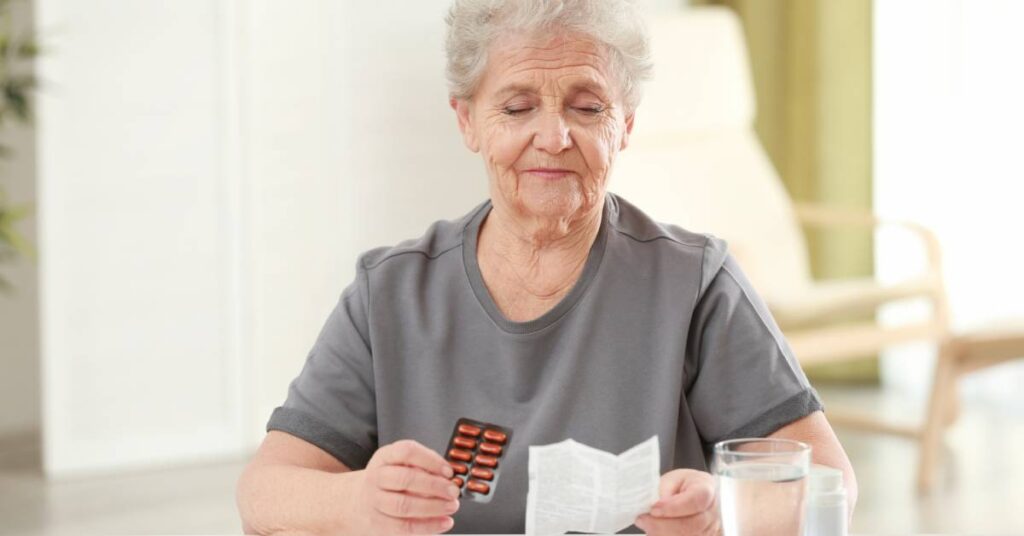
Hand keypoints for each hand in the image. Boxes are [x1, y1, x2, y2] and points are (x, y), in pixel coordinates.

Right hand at [346, 439, 460, 534]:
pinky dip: (428, 526)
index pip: (407, 451)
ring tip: (452, 506)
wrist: (359, 501)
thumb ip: (424, 466)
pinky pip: (404, 527)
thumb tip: (449, 477)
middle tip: (453, 491)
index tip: (449, 471)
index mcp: (385, 457)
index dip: (431, 460)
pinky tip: (444, 522)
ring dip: (433, 507)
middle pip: (405, 479)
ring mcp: (375, 501)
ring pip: (404, 505)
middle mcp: (377, 477)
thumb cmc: (389, 481)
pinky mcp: (378, 523)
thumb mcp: (401, 464)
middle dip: (434, 485)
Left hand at [634, 469, 719, 534]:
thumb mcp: (671, 479)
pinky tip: (656, 533)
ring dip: (663, 534)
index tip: (653, 509)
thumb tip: (656, 506)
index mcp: (706, 489)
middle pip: (693, 525)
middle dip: (663, 525)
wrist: (692, 493)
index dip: (673, 507)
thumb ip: (665, 491)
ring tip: (647, 526)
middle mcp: (712, 512)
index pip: (695, 501)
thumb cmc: (681, 485)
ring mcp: (711, 530)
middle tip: (643, 520)